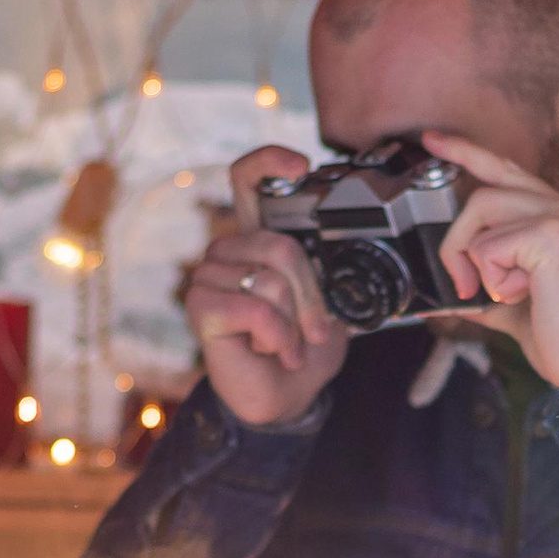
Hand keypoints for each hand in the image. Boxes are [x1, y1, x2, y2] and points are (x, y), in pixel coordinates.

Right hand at [182, 146, 348, 428]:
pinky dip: (277, 336)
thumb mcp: (329, 303)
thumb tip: (358, 248)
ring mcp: (209, 277)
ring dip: (293, 322)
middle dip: (311, 295)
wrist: (284, 398)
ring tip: (286, 343)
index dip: (269, 160)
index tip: (303, 164)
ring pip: (270, 280)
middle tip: (315, 330)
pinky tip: (273, 351)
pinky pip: (255, 307)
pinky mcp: (200, 307)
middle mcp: (227, 250)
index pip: (247, 179)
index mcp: (256, 239)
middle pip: (279, 245)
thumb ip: (329, 269)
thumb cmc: (302, 348)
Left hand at [424, 130, 558, 390]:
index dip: (467, 153)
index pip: (506, 171)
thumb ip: (482, 285)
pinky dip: (491, 277)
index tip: (433, 141)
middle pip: (485, 191)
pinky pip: (488, 245)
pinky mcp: (553, 234)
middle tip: (461, 282)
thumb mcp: (510, 305)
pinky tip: (521, 295)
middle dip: (457, 238)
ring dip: (474, 261)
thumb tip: (442, 289)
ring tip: (499, 295)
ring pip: (481, 211)